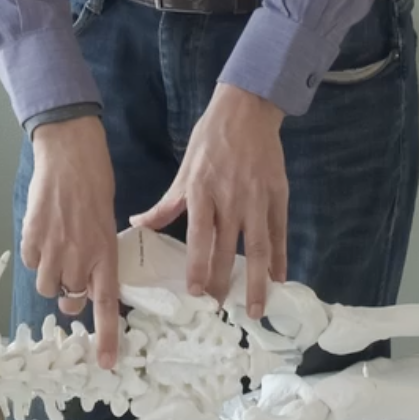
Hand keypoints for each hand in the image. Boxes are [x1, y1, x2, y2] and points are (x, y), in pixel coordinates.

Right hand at [21, 116, 120, 368]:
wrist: (69, 155)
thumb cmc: (96, 184)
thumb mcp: (107, 223)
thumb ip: (99, 255)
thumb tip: (89, 280)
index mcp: (104, 254)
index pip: (105, 305)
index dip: (105, 337)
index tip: (104, 363)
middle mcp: (78, 257)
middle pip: (69, 297)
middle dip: (70, 293)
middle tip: (72, 276)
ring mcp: (52, 248)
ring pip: (45, 284)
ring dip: (50, 275)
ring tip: (55, 250)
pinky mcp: (31, 236)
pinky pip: (30, 261)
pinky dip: (35, 254)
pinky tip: (43, 234)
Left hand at [131, 83, 287, 316]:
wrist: (247, 110)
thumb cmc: (210, 140)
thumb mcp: (184, 171)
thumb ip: (166, 204)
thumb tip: (138, 224)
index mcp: (203, 192)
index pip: (200, 236)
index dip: (199, 266)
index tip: (196, 293)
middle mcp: (231, 199)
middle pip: (228, 249)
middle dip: (224, 282)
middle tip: (220, 309)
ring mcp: (258, 198)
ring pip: (259, 248)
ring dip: (258, 281)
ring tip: (255, 309)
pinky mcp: (279, 195)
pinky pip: (279, 232)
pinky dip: (280, 257)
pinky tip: (279, 278)